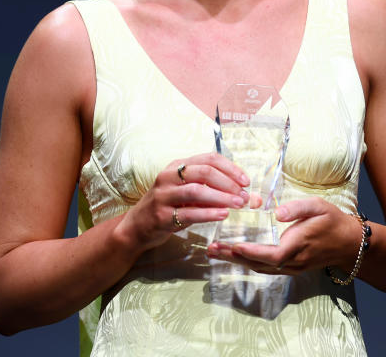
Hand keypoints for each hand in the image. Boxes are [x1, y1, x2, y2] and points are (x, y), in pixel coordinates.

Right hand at [116, 152, 249, 250]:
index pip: (209, 159)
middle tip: (244, 195)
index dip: (231, 168)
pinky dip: (208, 213)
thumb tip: (248, 195)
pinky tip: (223, 215)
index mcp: (177, 166)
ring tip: (238, 205)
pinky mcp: (162, 215)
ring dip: (221, 197)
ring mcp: (163, 195)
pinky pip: (189, 213)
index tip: (246, 181)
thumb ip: (213, 192)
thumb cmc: (169, 207)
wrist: (138, 226)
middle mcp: (169, 176)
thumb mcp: (188, 193)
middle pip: (204, 172)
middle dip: (228, 183)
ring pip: (197, 191)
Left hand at [206, 197, 361, 274]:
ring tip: (215, 251)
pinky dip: (248, 262)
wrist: (348, 243)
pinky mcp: (291, 268)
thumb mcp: (319, 206)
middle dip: (234, 257)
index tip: (233, 246)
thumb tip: (278, 212)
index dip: (252, 252)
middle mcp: (293, 261)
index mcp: (299, 245)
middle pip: (260, 264)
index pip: (272, 254)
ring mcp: (292, 268)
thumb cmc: (332, 221)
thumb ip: (298, 208)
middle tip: (211, 248)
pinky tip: (234, 256)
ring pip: (260, 268)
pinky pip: (266, 268)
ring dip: (237, 261)